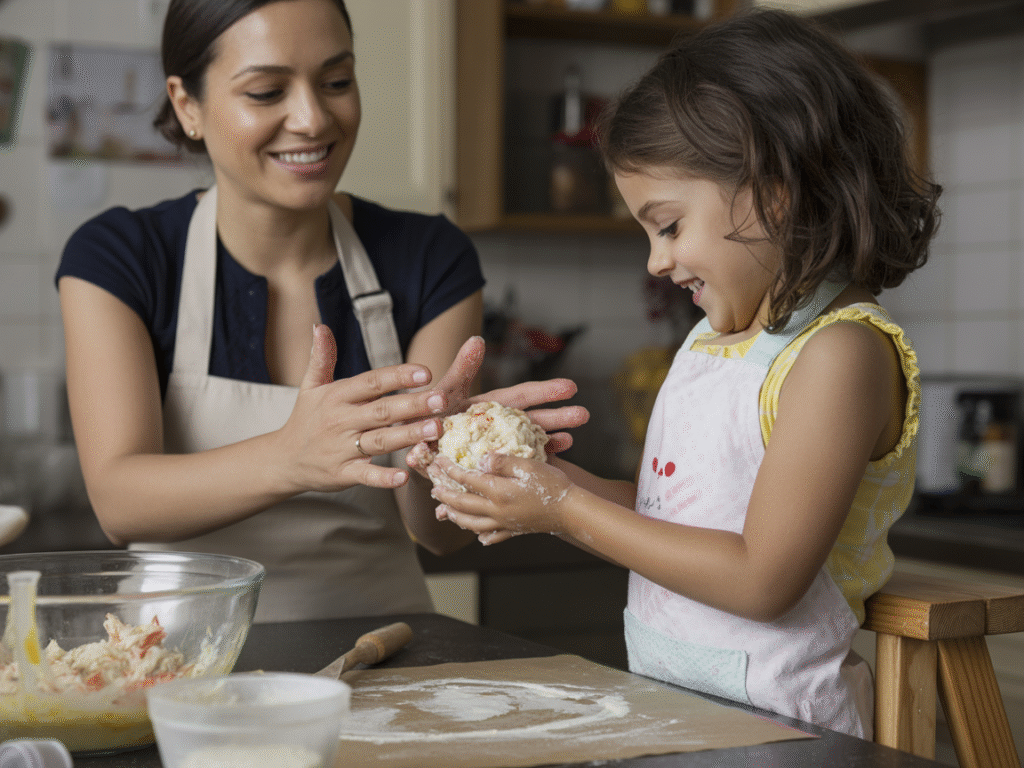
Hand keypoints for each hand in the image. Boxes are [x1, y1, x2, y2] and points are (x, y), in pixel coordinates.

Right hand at [274, 324, 445, 491]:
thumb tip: (321, 326)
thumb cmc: (306, 419)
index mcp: (337, 396)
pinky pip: (365, 475)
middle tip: (440, 399)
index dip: (398, 376)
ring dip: (407, 435)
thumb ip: (321, 357)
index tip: (425, 372)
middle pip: (381, 411)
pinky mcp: (343, 474)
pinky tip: (404, 476)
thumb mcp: (310, 386)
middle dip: (412, 405)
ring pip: (379, 441)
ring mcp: (342, 448)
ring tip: (435, 429)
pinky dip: (383, 477)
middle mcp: (341, 421)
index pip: (372, 382)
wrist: (283, 459)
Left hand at [405, 336, 589, 474]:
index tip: (570, 387)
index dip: (545, 392)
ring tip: (575, 436)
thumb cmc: (424, 417)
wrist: (411, 449)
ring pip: (528, 441)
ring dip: (551, 438)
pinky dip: (530, 463)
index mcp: (488, 407)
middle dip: (558, 416)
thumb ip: (460, 370)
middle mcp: (496, 425)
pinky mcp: (490, 466)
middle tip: (584, 414)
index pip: (522, 396)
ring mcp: (495, 446)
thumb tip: (476, 339)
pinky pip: (513, 465)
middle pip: (532, 418)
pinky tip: (550, 460)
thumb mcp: (443, 392)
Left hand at [427, 453, 572, 541]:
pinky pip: (492, 536)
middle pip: (463, 504)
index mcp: (499, 491)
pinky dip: (481, 536)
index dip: (450, 470)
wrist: (571, 511)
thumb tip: (480, 461)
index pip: (467, 479)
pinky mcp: (514, 530)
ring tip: (445, 511)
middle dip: (445, 495)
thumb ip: (502, 462)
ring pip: (472, 523)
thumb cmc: (552, 485)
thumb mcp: (528, 465)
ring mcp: (504, 523)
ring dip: (455, 516)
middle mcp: (497, 510)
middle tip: (433, 488)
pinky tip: (478, 536)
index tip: (438, 462)